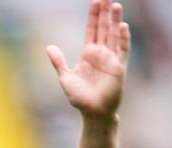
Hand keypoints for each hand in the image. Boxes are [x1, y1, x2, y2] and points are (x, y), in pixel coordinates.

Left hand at [46, 0, 129, 118]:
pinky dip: (123, 39)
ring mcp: (111, 59)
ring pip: (114, 35)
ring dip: (115, 21)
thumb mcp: (65, 77)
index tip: (95, 1)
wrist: (92, 112)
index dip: (93, 16)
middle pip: (104, 28)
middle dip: (105, 12)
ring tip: (115, 5)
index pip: (92, 30)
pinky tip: (122, 26)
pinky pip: (122, 50)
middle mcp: (102, 53)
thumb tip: (49, 47)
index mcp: (89, 53)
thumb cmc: (80, 97)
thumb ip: (58, 62)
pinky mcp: (118, 68)